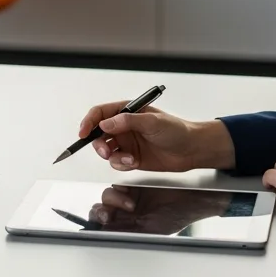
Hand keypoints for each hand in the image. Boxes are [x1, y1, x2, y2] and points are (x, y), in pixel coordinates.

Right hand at [78, 102, 235, 171]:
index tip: (83, 132)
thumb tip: (105, 123)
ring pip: (106, 150)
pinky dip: (121, 164)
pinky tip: (134, 163)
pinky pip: (116, 162)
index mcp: (127, 112)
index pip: (100, 113)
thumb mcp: (153, 122)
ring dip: (113, 157)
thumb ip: (128, 121)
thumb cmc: (177, 130)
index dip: (89, 122)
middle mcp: (123, 127)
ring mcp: (126, 143)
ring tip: (128, 159)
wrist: (192, 150)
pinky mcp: (130, 158)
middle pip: (98, 134)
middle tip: (105, 151)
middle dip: (98, 144)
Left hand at [86, 184, 232, 234]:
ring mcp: (128, 200)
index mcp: (127, 228)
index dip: (98, 226)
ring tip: (129, 204)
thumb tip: (109, 236)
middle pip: (101, 212)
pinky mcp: (133, 186)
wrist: (190, 199)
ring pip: (107, 198)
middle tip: (108, 214)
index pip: (104, 228)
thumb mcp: (153, 231)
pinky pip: (117, 185)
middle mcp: (125, 215)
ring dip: (113, 200)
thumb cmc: (176, 218)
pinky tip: (128, 193)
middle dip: (101, 212)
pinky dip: (119, 188)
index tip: (102, 225)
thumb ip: (130, 233)